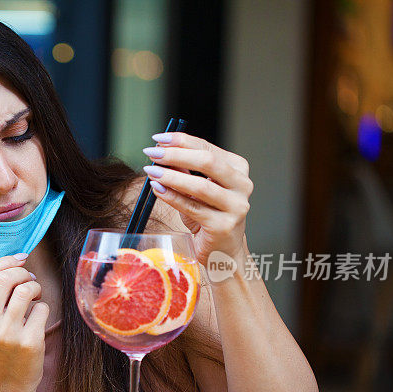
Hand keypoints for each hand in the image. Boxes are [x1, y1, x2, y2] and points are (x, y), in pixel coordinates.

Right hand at [0, 253, 48, 391]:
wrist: (4, 386)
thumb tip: (14, 262)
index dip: (4, 260)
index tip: (19, 258)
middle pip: (5, 277)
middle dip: (23, 272)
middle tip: (29, 278)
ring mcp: (7, 333)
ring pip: (27, 290)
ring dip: (35, 286)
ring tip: (35, 295)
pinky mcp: (29, 342)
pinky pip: (42, 308)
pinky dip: (43, 307)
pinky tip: (37, 317)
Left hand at [142, 132, 252, 265]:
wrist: (223, 252)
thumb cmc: (209, 217)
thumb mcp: (196, 190)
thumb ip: (185, 171)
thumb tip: (162, 152)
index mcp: (238, 169)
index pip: (207, 148)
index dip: (181, 141)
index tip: (158, 139)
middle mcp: (242, 185)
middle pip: (208, 162)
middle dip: (176, 154)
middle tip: (152, 153)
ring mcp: (235, 206)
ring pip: (200, 185)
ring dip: (171, 176)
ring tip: (151, 171)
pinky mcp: (223, 225)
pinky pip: (192, 207)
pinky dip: (172, 196)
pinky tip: (157, 189)